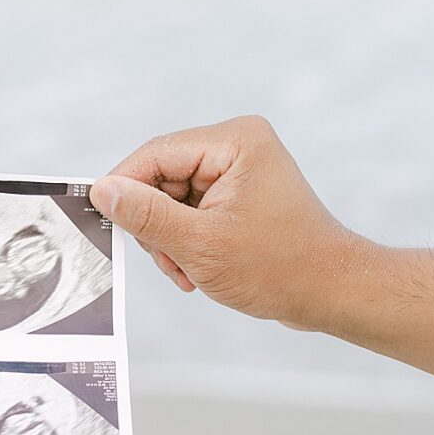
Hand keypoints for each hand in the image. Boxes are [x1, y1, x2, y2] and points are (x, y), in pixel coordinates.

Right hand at [90, 116, 360, 329]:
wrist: (332, 293)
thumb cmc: (280, 268)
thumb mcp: (201, 245)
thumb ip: (146, 215)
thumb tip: (102, 190)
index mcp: (234, 141)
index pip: (155, 154)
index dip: (124, 187)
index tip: (104, 221)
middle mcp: (237, 145)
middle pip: (162, 176)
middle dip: (156, 223)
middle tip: (169, 261)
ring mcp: (240, 169)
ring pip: (172, 198)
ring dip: (170, 238)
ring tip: (188, 271)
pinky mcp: (240, 192)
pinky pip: (192, 209)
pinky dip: (186, 241)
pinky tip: (197, 269)